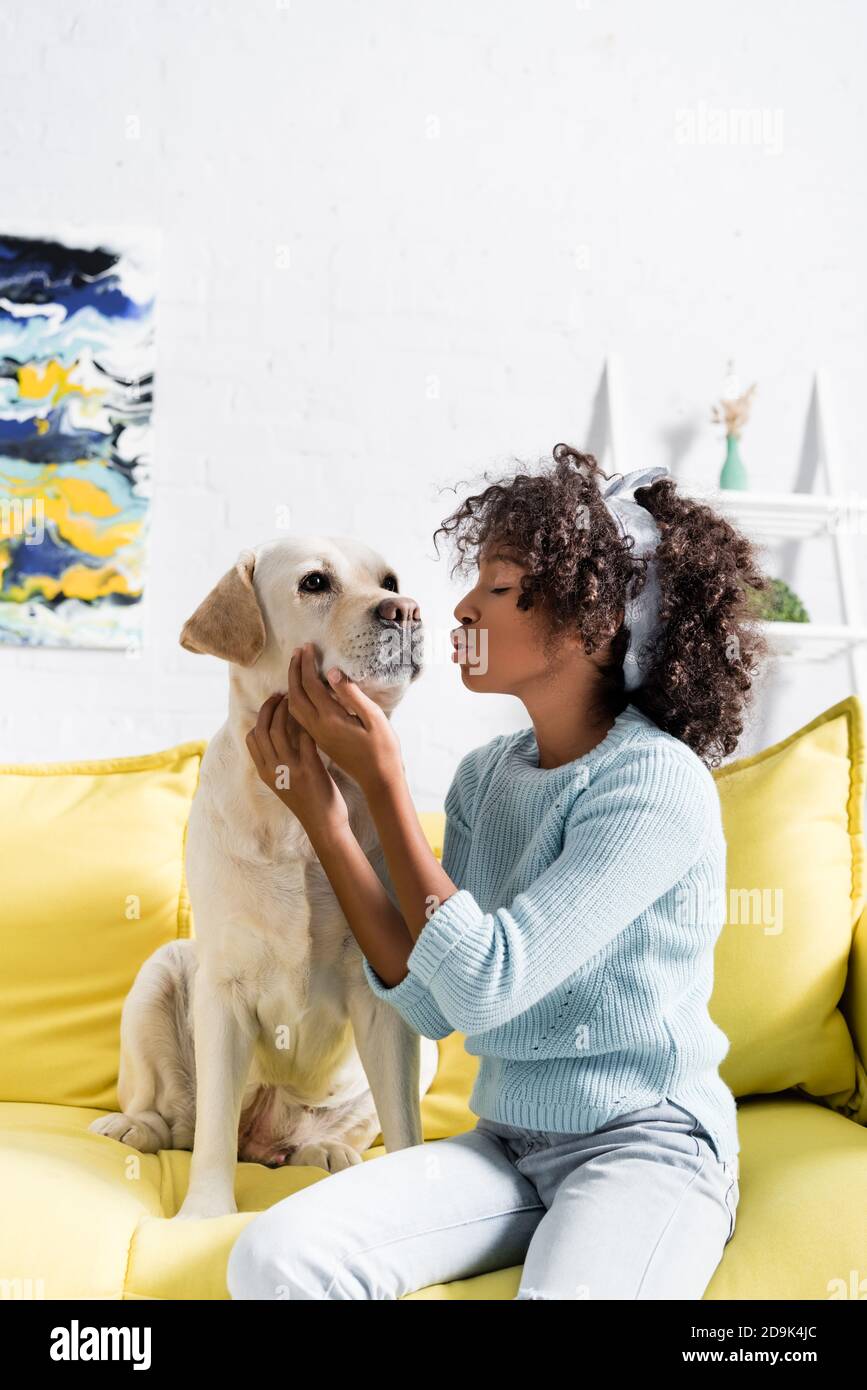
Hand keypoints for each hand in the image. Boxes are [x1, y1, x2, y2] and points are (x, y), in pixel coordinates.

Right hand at [246, 692, 350, 840]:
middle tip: (281, 695)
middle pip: (263, 729)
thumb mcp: (283, 783)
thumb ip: (278, 762)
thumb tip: (279, 736)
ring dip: (287, 711)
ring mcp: (289, 770)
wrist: (323, 825)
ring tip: (296, 700)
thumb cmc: (308, 802)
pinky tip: (315, 715)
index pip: (252, 737)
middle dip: (270, 707)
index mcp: (265, 772)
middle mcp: (273, 770)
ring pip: (280, 730)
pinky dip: (307, 724)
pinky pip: (304, 739)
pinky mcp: (309, 770)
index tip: (272, 705)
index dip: (261, 717)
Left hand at [286, 642, 402, 792]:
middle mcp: (318, 728)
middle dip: (294, 672)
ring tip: (297, 668)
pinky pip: (299, 718)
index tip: (307, 647)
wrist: (379, 780)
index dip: (306, 664)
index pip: (311, 685)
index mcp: (330, 719)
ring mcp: (317, 737)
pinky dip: (296, 700)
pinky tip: (303, 694)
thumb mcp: (373, 717)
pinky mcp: (320, 742)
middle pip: (295, 695)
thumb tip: (331, 673)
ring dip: (292, 686)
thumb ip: (351, 694)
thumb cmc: (382, 748)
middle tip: (297, 652)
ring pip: (294, 708)